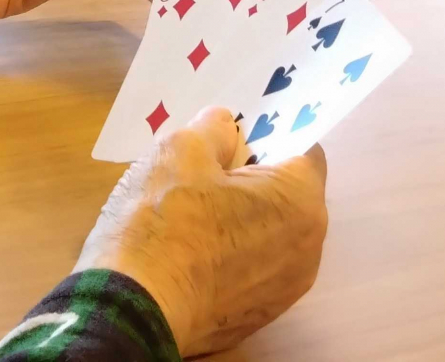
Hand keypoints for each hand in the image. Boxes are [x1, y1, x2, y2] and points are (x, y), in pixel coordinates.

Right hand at [76, 107, 328, 356]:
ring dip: (243, 216)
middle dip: (255, 175)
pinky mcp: (258, 316)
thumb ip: (215, 129)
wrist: (136, 308)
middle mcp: (308, 250)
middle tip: (208, 165)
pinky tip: (193, 247)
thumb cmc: (165, 220)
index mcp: (301, 203)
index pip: (303, 148)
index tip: (236, 131)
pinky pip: (254, 268)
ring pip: (271, 233)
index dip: (271, 133)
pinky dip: (233, 253)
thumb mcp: (182, 149)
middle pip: (288, 194)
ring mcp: (285, 290)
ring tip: (195, 208)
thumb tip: (227, 127)